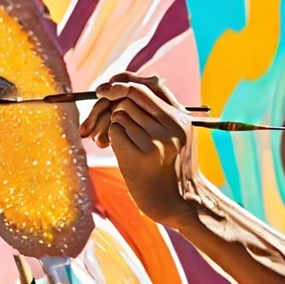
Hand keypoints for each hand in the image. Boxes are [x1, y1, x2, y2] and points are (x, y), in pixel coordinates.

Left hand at [79, 73, 201, 227]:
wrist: (178, 203)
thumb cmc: (170, 167)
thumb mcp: (175, 135)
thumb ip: (158, 111)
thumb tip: (121, 85)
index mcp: (181, 117)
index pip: (151, 84)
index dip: (126, 80)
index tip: (107, 86)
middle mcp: (171, 125)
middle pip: (130, 97)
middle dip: (111, 105)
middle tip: (103, 118)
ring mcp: (156, 140)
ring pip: (119, 115)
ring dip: (114, 127)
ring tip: (126, 145)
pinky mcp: (139, 156)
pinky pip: (114, 132)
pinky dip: (112, 139)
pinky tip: (125, 154)